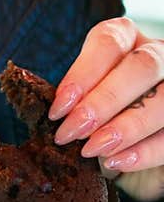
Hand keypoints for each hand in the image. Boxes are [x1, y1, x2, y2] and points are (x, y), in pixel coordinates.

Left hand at [48, 17, 163, 201]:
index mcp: (126, 39)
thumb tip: (48, 114)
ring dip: (126, 127)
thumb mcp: (82, 99)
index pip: (108, 42)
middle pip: (141, 67)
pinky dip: (144, 151)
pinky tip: (116, 162)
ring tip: (93, 150)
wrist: (132, 144)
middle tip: (71, 132)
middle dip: (103, 101)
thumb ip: (72, 101)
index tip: (58, 109)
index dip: (81, 74)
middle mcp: (157, 55)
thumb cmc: (98, 114)